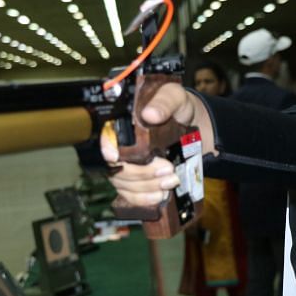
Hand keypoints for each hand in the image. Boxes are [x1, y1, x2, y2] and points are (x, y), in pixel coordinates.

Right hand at [100, 83, 211, 206]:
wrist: (192, 123)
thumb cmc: (178, 106)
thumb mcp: (175, 97)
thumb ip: (164, 102)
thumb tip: (150, 114)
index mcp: (121, 122)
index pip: (103, 137)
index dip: (105, 148)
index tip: (115, 156)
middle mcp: (119, 145)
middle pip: (115, 166)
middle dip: (141, 172)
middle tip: (168, 169)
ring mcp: (125, 165)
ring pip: (124, 183)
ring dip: (148, 186)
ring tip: (172, 180)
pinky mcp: (136, 180)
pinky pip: (131, 195)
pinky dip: (144, 198)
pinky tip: (159, 196)